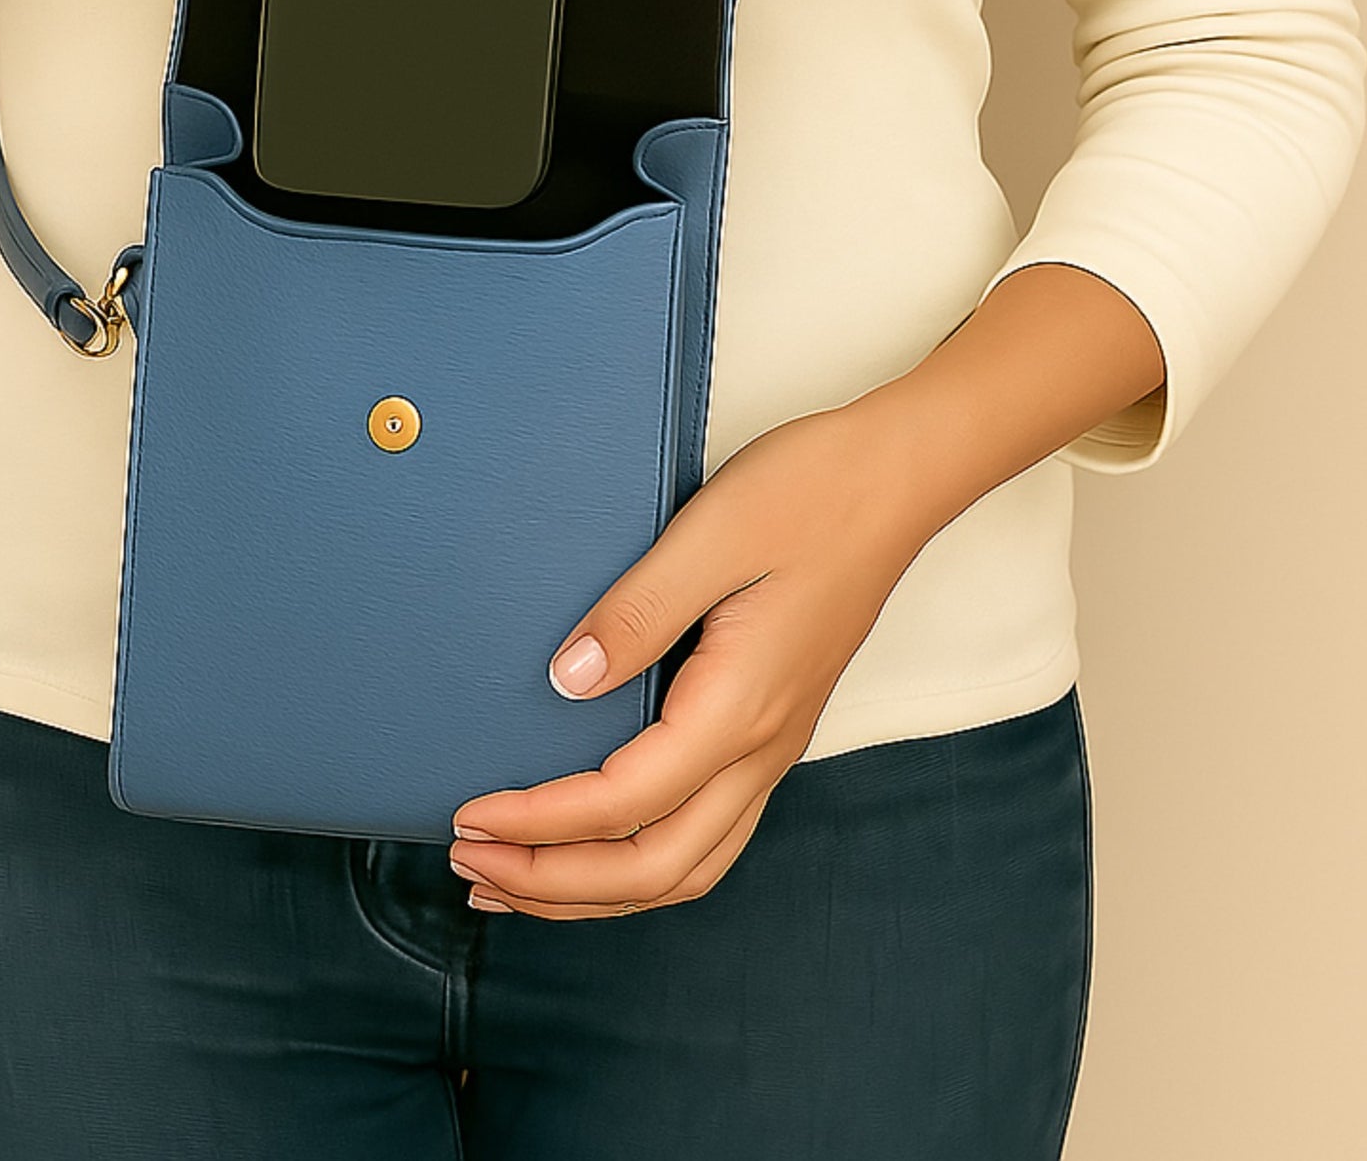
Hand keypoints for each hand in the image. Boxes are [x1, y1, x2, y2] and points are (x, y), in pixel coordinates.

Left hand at [447, 403, 957, 920]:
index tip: (470, 816)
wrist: (897, 478)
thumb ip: (636, 614)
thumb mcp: (711, 535)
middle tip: (468, 864)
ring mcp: (772, 746)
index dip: (539, 822)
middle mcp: (763, 747)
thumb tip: (565, 681)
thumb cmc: (810, 492)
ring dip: (595, 887)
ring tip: (514, 879)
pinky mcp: (770, 729)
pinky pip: (704, 834)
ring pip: (685, 866)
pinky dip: (638, 861)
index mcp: (741, 706)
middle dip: (555, 880)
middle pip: (655, 867)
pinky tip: (591, 844)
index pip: (624, 803)